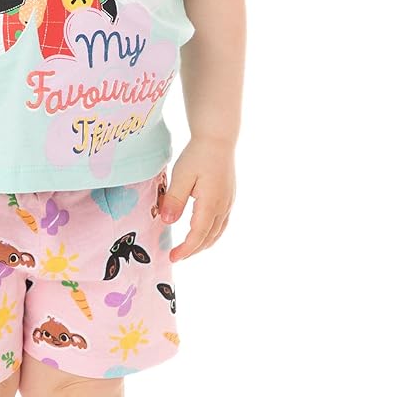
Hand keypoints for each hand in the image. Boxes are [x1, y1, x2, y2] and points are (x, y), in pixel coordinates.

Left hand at [159, 137, 235, 261]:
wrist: (218, 138)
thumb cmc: (198, 154)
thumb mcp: (182, 175)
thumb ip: (174, 200)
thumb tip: (168, 222)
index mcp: (211, 204)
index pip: (198, 235)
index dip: (185, 249)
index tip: (172, 257)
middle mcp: (223, 207)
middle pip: (209, 238)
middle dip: (193, 250)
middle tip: (176, 256)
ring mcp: (228, 203)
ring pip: (217, 232)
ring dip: (203, 244)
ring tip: (188, 249)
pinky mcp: (229, 197)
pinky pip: (221, 224)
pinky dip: (211, 234)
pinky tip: (202, 232)